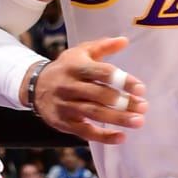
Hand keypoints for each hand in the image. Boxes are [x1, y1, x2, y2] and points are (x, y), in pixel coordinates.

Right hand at [32, 38, 147, 146]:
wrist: (33, 86)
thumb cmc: (65, 68)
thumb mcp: (80, 52)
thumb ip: (103, 46)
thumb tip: (124, 40)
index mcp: (75, 66)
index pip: (101, 72)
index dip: (121, 80)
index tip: (140, 88)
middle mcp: (69, 85)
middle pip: (99, 94)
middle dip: (123, 102)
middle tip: (143, 107)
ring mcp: (65, 105)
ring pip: (93, 113)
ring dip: (117, 118)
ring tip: (138, 121)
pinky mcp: (63, 123)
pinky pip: (84, 132)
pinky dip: (103, 136)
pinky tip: (121, 137)